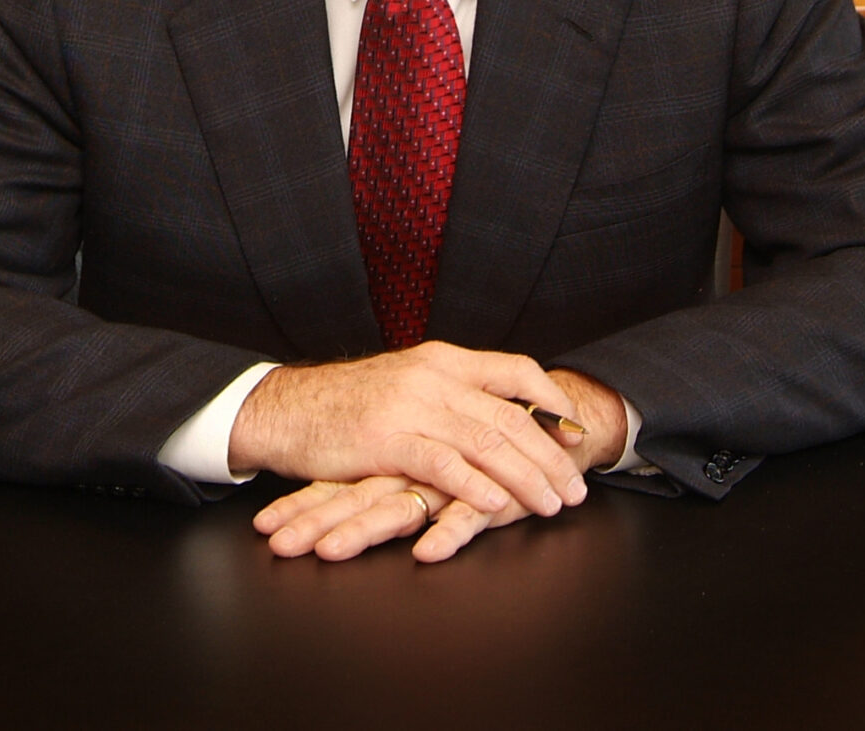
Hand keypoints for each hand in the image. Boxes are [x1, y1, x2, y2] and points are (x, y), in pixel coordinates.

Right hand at [247, 364, 632, 562]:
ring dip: (526, 477)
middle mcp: (434, 376)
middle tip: (576, 486)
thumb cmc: (348, 404)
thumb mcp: (407, 384)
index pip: (516, 370)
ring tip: (551, 503)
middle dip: (551, 455)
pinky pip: (444, 464)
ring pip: (487, 441)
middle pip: (511, 415)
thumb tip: (501, 417)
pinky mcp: (387, 439)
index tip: (577, 432)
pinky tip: (500, 505)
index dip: (553, 401)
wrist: (287, 409)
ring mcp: (411, 406)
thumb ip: (451, 395)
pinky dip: (477, 486)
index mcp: (444, 359)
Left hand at [253, 475, 501, 562]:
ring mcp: (450, 479)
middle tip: (281, 546)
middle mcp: (414, 468)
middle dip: (316, 523)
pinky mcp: (492, 494)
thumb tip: (333, 511)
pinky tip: (427, 552)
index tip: (266, 529)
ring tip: (329, 551)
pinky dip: (448, 533)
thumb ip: (387, 486)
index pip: (340, 486)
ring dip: (362, 530)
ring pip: (400, 506)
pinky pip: (466, 516)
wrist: (549, 426)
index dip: (303, 506)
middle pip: (357, 498)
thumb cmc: (480, 453)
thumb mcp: (425, 468)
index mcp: (395, 460)